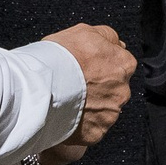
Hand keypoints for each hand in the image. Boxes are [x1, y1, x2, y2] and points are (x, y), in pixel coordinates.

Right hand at [44, 22, 133, 154]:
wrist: (42, 87)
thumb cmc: (61, 58)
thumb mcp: (85, 31)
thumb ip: (107, 37)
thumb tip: (118, 43)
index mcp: (124, 65)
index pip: (120, 64)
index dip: (100, 65)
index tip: (86, 67)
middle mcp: (122, 91)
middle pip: (113, 89)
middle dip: (98, 88)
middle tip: (75, 84)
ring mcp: (110, 114)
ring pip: (103, 110)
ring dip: (90, 106)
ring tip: (67, 100)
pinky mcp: (96, 133)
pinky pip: (90, 129)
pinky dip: (81, 124)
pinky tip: (66, 114)